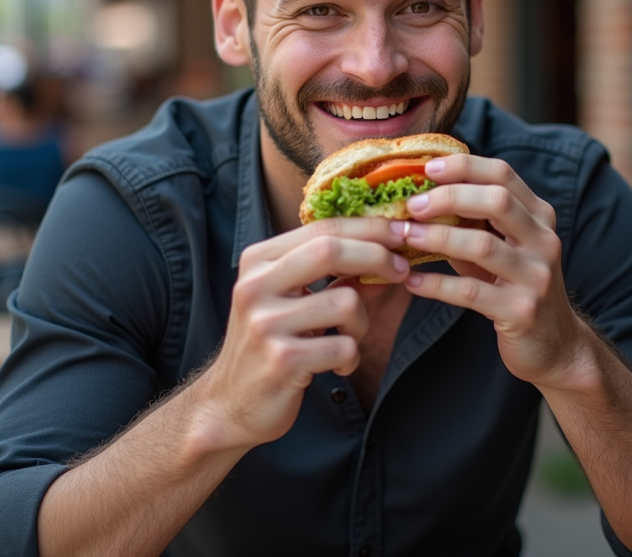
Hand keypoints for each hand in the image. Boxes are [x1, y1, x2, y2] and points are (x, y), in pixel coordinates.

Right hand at [198, 217, 409, 450]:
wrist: (230, 403)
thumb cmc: (267, 344)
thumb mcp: (291, 299)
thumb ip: (329, 275)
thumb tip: (386, 255)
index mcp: (258, 262)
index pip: (321, 228)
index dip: (368, 227)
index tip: (400, 232)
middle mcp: (256, 286)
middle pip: (330, 250)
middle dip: (377, 256)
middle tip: (401, 271)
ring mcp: (267, 323)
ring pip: (346, 302)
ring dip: (361, 324)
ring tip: (346, 340)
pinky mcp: (283, 359)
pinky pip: (344, 347)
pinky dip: (351, 358)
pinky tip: (335, 366)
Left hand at [397, 154, 592, 389]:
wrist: (554, 344)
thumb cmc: (515, 286)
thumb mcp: (502, 247)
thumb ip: (473, 221)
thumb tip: (419, 195)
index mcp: (539, 217)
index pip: (503, 175)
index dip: (464, 167)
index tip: (427, 168)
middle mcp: (543, 241)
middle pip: (497, 201)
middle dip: (449, 197)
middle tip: (411, 205)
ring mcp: (536, 277)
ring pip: (482, 245)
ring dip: (436, 238)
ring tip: (404, 236)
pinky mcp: (521, 311)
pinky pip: (471, 292)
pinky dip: (436, 284)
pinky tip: (411, 281)